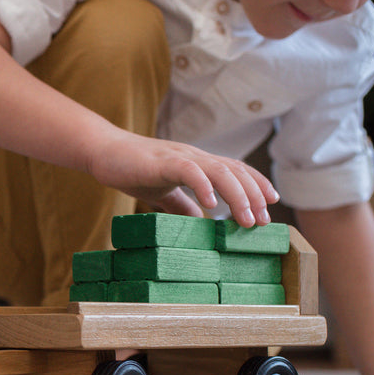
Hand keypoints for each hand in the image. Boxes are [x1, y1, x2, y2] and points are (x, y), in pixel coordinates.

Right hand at [88, 131, 278, 226]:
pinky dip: (203, 186)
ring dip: (237, 196)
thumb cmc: (132, 170)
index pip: (236, 171)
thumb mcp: (162, 192)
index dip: (257, 186)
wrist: (103, 152)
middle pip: (235, 172)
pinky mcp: (162, 162)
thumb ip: (181, 205)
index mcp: (197, 163)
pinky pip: (189, 171)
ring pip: (219, 172)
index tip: (270, 207)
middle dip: (254, 196)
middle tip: (262, 222)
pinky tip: (210, 206)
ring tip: (245, 218)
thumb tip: (198, 222)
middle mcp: (195, 157)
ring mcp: (180, 158)